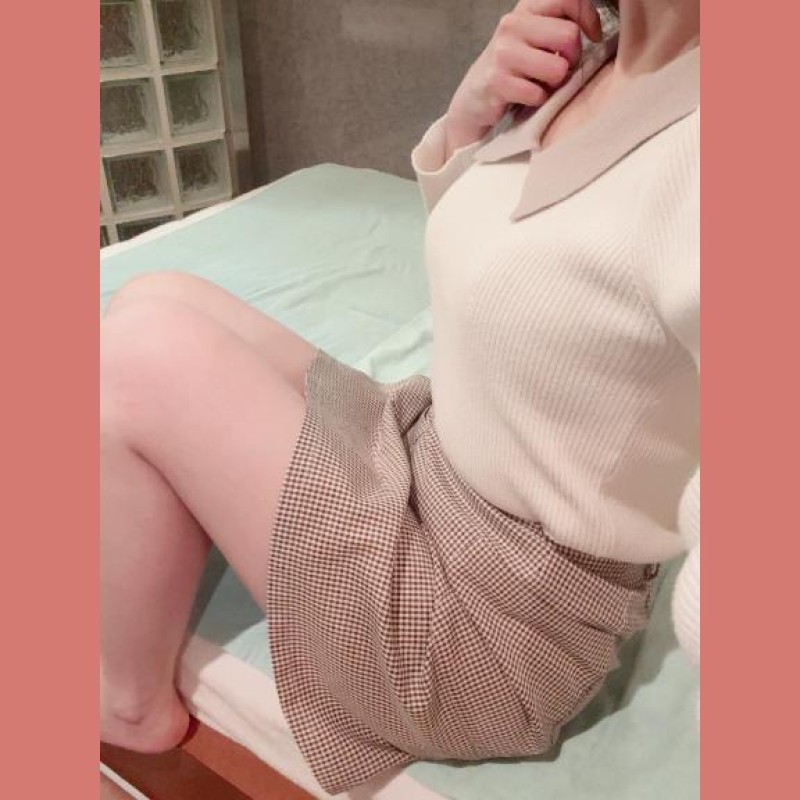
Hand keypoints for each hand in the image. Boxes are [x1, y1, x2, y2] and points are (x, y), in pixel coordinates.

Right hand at [444, 0, 603, 152]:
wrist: (474, 96)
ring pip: (558, 69)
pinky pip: (539, 94)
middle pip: (569, 37)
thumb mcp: (534, 35)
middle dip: (572, 59)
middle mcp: (512, 25)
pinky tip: (525, 96)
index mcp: (525, 8)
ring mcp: (503, 53)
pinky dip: (537, 100)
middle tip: (558, 68)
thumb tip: (595, 28)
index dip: (589, 18)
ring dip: (554, 83)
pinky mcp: (497, 82)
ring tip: (540, 83)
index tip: (592, 35)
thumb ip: (560, 23)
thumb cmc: (513, 67)